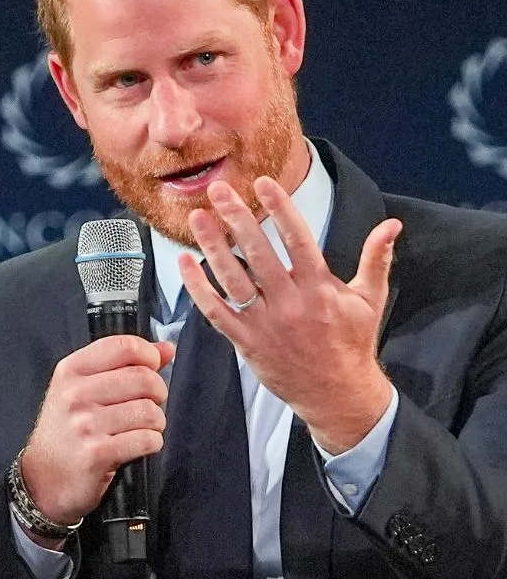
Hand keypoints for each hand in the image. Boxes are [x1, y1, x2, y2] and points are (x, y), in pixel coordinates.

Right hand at [21, 335, 173, 533]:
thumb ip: (122, 365)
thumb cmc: (66, 432)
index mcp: (71, 370)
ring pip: (149, 411)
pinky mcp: (97, 453)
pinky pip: (147, 440)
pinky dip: (151, 443)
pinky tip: (137, 445)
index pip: (123, 346)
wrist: (44, 479)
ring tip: (140, 428)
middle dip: (158, 393)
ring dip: (155, 423)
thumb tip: (166, 349)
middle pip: (143, 378)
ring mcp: (85, 424)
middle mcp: (75, 394)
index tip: (153, 366)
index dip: (149, 354)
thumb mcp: (81, 389)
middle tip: (149, 404)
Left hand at [181, 175, 400, 452]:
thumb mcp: (370, 300)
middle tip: (217, 189)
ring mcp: (265, 324)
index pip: (298, 240)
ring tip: (197, 218)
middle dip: (237, 218)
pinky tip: (185, 262)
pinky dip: (198, 288)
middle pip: (259, 254)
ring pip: (233, 279)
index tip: (263, 182)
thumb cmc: (352, 343)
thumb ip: (376, 259)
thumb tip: (392, 225)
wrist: (337, 395)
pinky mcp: (245, 341)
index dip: (280, 209)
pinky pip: (216, 312)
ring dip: (212, 246)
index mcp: (320, 289)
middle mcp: (290, 303)